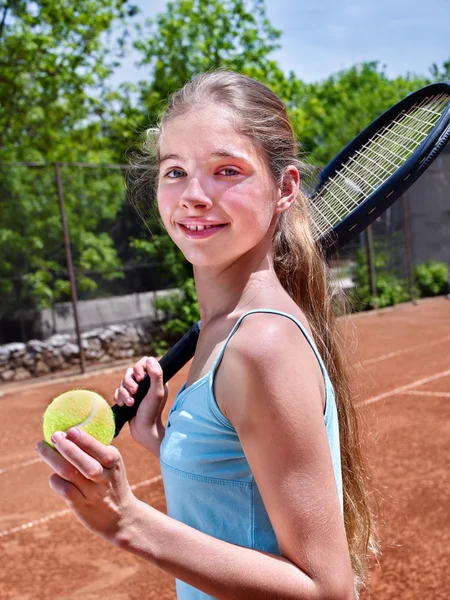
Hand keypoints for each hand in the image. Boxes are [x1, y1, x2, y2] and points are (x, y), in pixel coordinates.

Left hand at [35, 427, 137, 544]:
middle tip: (54, 435)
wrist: (122, 517)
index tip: (70, 430)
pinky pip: (64, 489)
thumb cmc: (112, 483)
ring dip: (52, 458)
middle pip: (82, 460)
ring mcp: (92, 492)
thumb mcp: (113, 465)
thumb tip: (71, 430)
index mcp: (113, 462)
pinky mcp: (81, 505)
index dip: (83, 439)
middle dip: (66, 446)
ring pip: (69, 472)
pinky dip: (55, 479)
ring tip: (41, 447)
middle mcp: (104, 477)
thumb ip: (97, 451)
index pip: (98, 448)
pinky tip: (53, 474)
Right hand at [114, 356, 168, 454]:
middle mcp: (145, 383)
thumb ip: (156, 375)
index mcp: (155, 379)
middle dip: (129, 382)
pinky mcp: (127, 398)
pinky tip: (124, 405)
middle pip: (130, 372)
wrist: (143, 431)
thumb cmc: (152, 412)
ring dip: (124, 393)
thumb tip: (150, 358)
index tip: (140, 377)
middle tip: (134, 393)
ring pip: (123, 382)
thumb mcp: (156, 393)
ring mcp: (135, 390)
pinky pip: (117, 391)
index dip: (139, 367)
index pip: (144, 362)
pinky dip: (119, 398)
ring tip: (130, 403)